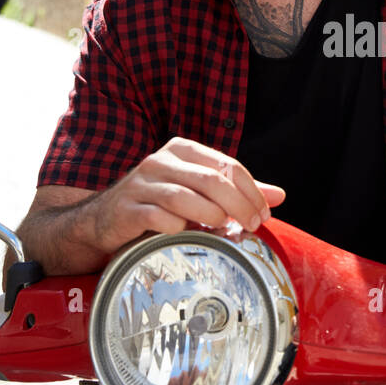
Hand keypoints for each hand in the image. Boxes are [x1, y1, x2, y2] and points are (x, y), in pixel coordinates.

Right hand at [87, 137, 284, 251]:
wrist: (105, 220)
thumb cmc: (158, 204)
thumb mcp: (199, 192)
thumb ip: (237, 192)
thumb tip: (280, 196)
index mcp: (182, 150)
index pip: (226, 164)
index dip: (251, 190)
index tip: (263, 212)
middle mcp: (160, 161)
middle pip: (211, 180)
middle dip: (239, 204)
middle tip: (251, 225)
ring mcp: (141, 184)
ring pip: (185, 196)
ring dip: (211, 215)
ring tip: (223, 228)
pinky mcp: (127, 208)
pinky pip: (159, 217)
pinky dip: (178, 228)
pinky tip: (185, 234)